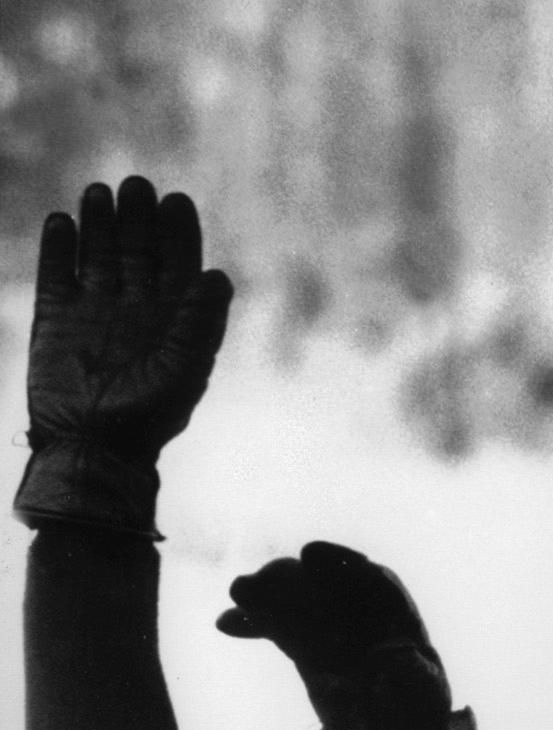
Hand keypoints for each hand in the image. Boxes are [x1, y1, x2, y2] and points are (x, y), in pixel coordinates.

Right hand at [14, 176, 233, 534]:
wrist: (95, 443)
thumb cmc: (150, 413)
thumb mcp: (184, 368)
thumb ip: (200, 322)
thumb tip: (218, 275)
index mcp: (173, 318)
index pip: (178, 264)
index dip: (178, 232)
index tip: (176, 201)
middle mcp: (136, 307)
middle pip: (137, 249)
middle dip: (138, 218)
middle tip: (136, 186)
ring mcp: (95, 309)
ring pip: (98, 253)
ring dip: (100, 223)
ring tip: (100, 193)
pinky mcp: (56, 316)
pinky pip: (58, 272)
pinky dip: (59, 247)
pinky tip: (63, 223)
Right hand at [217, 542, 477, 729]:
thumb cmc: (419, 718)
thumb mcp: (421, 700)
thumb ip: (410, 678)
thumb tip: (395, 658)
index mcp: (397, 618)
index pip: (372, 579)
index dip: (341, 563)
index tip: (310, 555)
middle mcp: (363, 617)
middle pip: (326, 584)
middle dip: (295, 576)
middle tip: (263, 578)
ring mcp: (332, 631)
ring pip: (296, 602)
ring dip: (266, 594)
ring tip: (239, 591)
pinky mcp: (308, 650)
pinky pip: (277, 629)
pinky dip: (255, 624)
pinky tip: (226, 623)